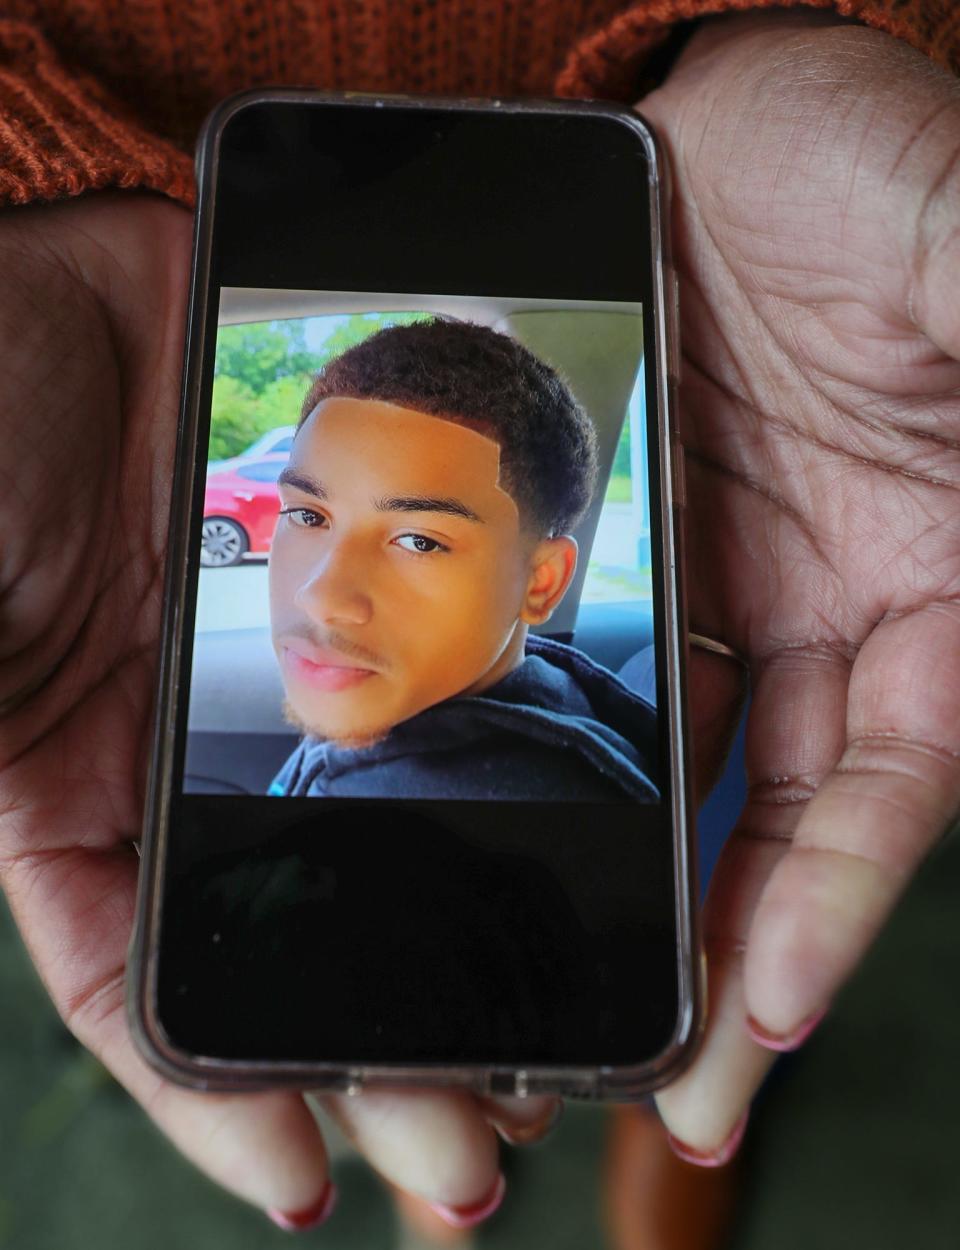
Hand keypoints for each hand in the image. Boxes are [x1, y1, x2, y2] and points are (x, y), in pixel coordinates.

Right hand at [0, 192, 562, 1226]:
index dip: (218, 1091)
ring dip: (466, 939)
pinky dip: (500, 765)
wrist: (63, 286)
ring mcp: (280, 668)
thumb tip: (49, 902)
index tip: (308, 1181)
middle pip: (300, 930)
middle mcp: (190, 750)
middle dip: (383, 1050)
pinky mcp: (363, 584)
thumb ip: (2, 734)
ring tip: (546, 1044)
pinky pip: (448, 689)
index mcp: (72, 783)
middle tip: (476, 1153)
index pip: (143, 980)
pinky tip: (565, 833)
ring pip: (392, 838)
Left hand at [639, 11, 959, 1154]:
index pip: (896, 777)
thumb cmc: (855, 165)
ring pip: (693, 771)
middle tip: (660, 1080)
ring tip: (567, 989)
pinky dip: (573, 755)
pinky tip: (510, 816)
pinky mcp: (647, 550)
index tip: (765, 1003)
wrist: (711, 114)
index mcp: (941, 569)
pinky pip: (607, 678)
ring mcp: (739, 584)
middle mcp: (844, 602)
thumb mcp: (955, 251)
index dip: (839, 890)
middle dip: (732, 942)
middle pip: (793, 816)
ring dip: (643, 881)